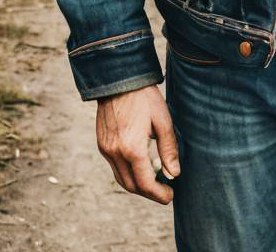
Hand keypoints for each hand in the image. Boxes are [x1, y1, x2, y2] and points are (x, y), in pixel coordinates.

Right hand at [96, 83, 180, 202]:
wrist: (119, 80)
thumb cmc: (144, 97)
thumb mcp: (163, 120)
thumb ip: (169, 149)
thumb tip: (174, 174)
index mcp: (133, 148)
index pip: (146, 184)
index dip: (159, 194)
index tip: (170, 196)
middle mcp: (116, 153)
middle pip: (132, 186)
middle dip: (149, 192)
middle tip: (164, 190)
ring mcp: (106, 150)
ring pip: (121, 179)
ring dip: (138, 185)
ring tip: (155, 180)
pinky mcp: (102, 144)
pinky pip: (115, 167)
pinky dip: (128, 173)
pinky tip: (140, 165)